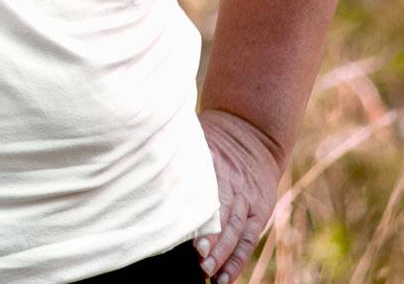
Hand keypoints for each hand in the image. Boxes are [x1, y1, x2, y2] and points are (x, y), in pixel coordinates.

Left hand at [192, 109, 281, 282]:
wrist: (253, 134)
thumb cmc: (215, 139)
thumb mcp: (200, 138)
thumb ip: (181, 155)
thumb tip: (145, 164)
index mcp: (217, 164)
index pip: (208, 190)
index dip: (199, 210)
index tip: (185, 229)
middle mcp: (234, 184)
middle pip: (224, 214)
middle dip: (212, 238)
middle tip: (199, 259)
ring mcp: (248, 200)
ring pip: (237, 230)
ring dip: (223, 254)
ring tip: (208, 272)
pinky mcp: (259, 213)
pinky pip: (248, 241)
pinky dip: (237, 261)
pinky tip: (224, 279)